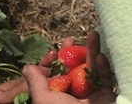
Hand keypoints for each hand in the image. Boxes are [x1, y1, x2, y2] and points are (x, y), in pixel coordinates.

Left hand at [0, 32, 114, 103]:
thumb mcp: (43, 99)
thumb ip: (35, 83)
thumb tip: (26, 67)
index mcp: (57, 95)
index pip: (55, 74)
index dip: (54, 60)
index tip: (54, 51)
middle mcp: (73, 92)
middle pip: (73, 67)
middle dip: (73, 51)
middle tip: (70, 39)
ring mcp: (90, 91)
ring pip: (91, 67)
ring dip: (92, 50)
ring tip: (93, 34)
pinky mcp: (104, 92)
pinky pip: (104, 76)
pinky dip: (103, 66)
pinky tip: (100, 56)